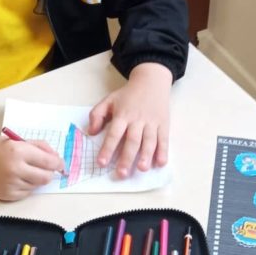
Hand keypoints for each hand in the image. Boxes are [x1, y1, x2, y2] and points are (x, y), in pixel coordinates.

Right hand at [0, 130, 65, 201]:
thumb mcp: (17, 140)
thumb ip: (39, 148)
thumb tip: (57, 160)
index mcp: (18, 151)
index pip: (49, 162)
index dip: (58, 163)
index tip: (60, 163)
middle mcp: (14, 169)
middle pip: (46, 178)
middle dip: (49, 173)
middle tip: (46, 168)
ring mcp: (10, 184)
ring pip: (37, 186)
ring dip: (36, 179)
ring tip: (25, 170)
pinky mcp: (6, 195)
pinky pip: (26, 193)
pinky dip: (26, 186)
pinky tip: (17, 178)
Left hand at [89, 63, 172, 178]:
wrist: (151, 81)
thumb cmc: (128, 94)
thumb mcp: (109, 100)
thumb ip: (97, 114)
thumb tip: (91, 132)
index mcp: (123, 115)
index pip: (114, 134)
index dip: (107, 149)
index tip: (101, 163)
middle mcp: (137, 120)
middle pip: (132, 140)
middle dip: (127, 158)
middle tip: (122, 173)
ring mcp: (152, 122)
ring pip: (149, 141)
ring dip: (146, 156)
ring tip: (142, 169)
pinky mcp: (163, 124)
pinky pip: (164, 139)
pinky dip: (163, 151)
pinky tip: (161, 163)